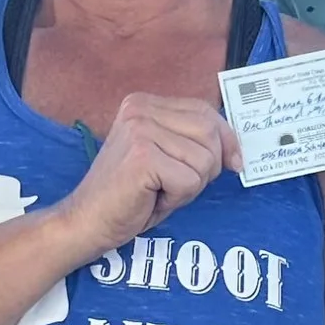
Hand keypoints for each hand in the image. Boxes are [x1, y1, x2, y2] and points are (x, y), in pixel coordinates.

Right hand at [61, 93, 239, 253]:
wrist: (88, 221)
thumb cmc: (129, 195)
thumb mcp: (166, 158)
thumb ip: (193, 142)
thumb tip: (237, 152)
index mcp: (144, 103)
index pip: (205, 111)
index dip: (226, 140)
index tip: (233, 163)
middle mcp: (140, 110)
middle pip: (210, 132)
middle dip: (208, 166)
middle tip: (177, 184)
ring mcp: (140, 131)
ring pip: (204, 159)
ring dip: (190, 186)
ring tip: (159, 190)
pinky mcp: (142, 157)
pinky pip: (190, 181)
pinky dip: (178, 198)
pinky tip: (152, 198)